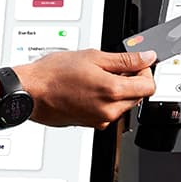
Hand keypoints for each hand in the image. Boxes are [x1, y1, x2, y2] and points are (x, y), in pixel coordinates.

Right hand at [15, 49, 156, 128]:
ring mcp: (100, 120)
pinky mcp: (91, 124)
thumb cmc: (54, 74)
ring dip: (117, 90)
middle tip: (111, 67)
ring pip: (123, 104)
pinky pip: (108, 112)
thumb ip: (124, 59)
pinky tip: (88, 88)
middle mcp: (110, 110)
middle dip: (130, 80)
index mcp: (113, 91)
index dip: (145, 71)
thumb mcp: (92, 56)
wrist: (31, 92)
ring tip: (94, 77)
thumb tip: (146, 57)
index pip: (149, 86)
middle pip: (137, 96)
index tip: (135, 64)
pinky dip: (105, 100)